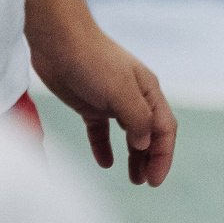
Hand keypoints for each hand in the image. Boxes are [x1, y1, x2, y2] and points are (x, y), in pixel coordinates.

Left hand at [31, 21, 177, 185]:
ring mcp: (111, 100)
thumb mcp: (120, 90)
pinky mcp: (90, 103)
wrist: (59, 40)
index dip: (164, 154)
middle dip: (151, 158)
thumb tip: (145, 144)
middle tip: (145, 182)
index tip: (155, 179)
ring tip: (133, 178)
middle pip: (149, 133)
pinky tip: (104, 162)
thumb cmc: (93, 59)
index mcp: (148, 90)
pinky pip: (102, 130)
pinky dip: (104, 146)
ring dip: (133, 156)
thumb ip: (136, 118)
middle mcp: (134, 96)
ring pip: (128, 134)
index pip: (164, 128)